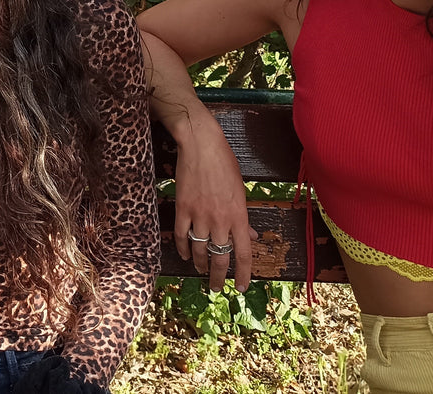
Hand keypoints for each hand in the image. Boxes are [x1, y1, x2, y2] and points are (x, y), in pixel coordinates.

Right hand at [173, 111, 257, 291]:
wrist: (201, 145)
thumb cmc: (225, 164)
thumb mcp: (241, 191)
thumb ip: (244, 217)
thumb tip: (250, 237)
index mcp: (239, 216)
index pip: (243, 254)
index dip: (243, 274)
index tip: (241, 287)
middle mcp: (221, 220)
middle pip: (220, 258)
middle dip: (219, 277)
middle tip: (217, 287)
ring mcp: (200, 215)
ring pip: (200, 250)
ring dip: (200, 264)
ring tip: (200, 271)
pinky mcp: (183, 208)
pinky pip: (182, 236)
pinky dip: (183, 248)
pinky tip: (185, 255)